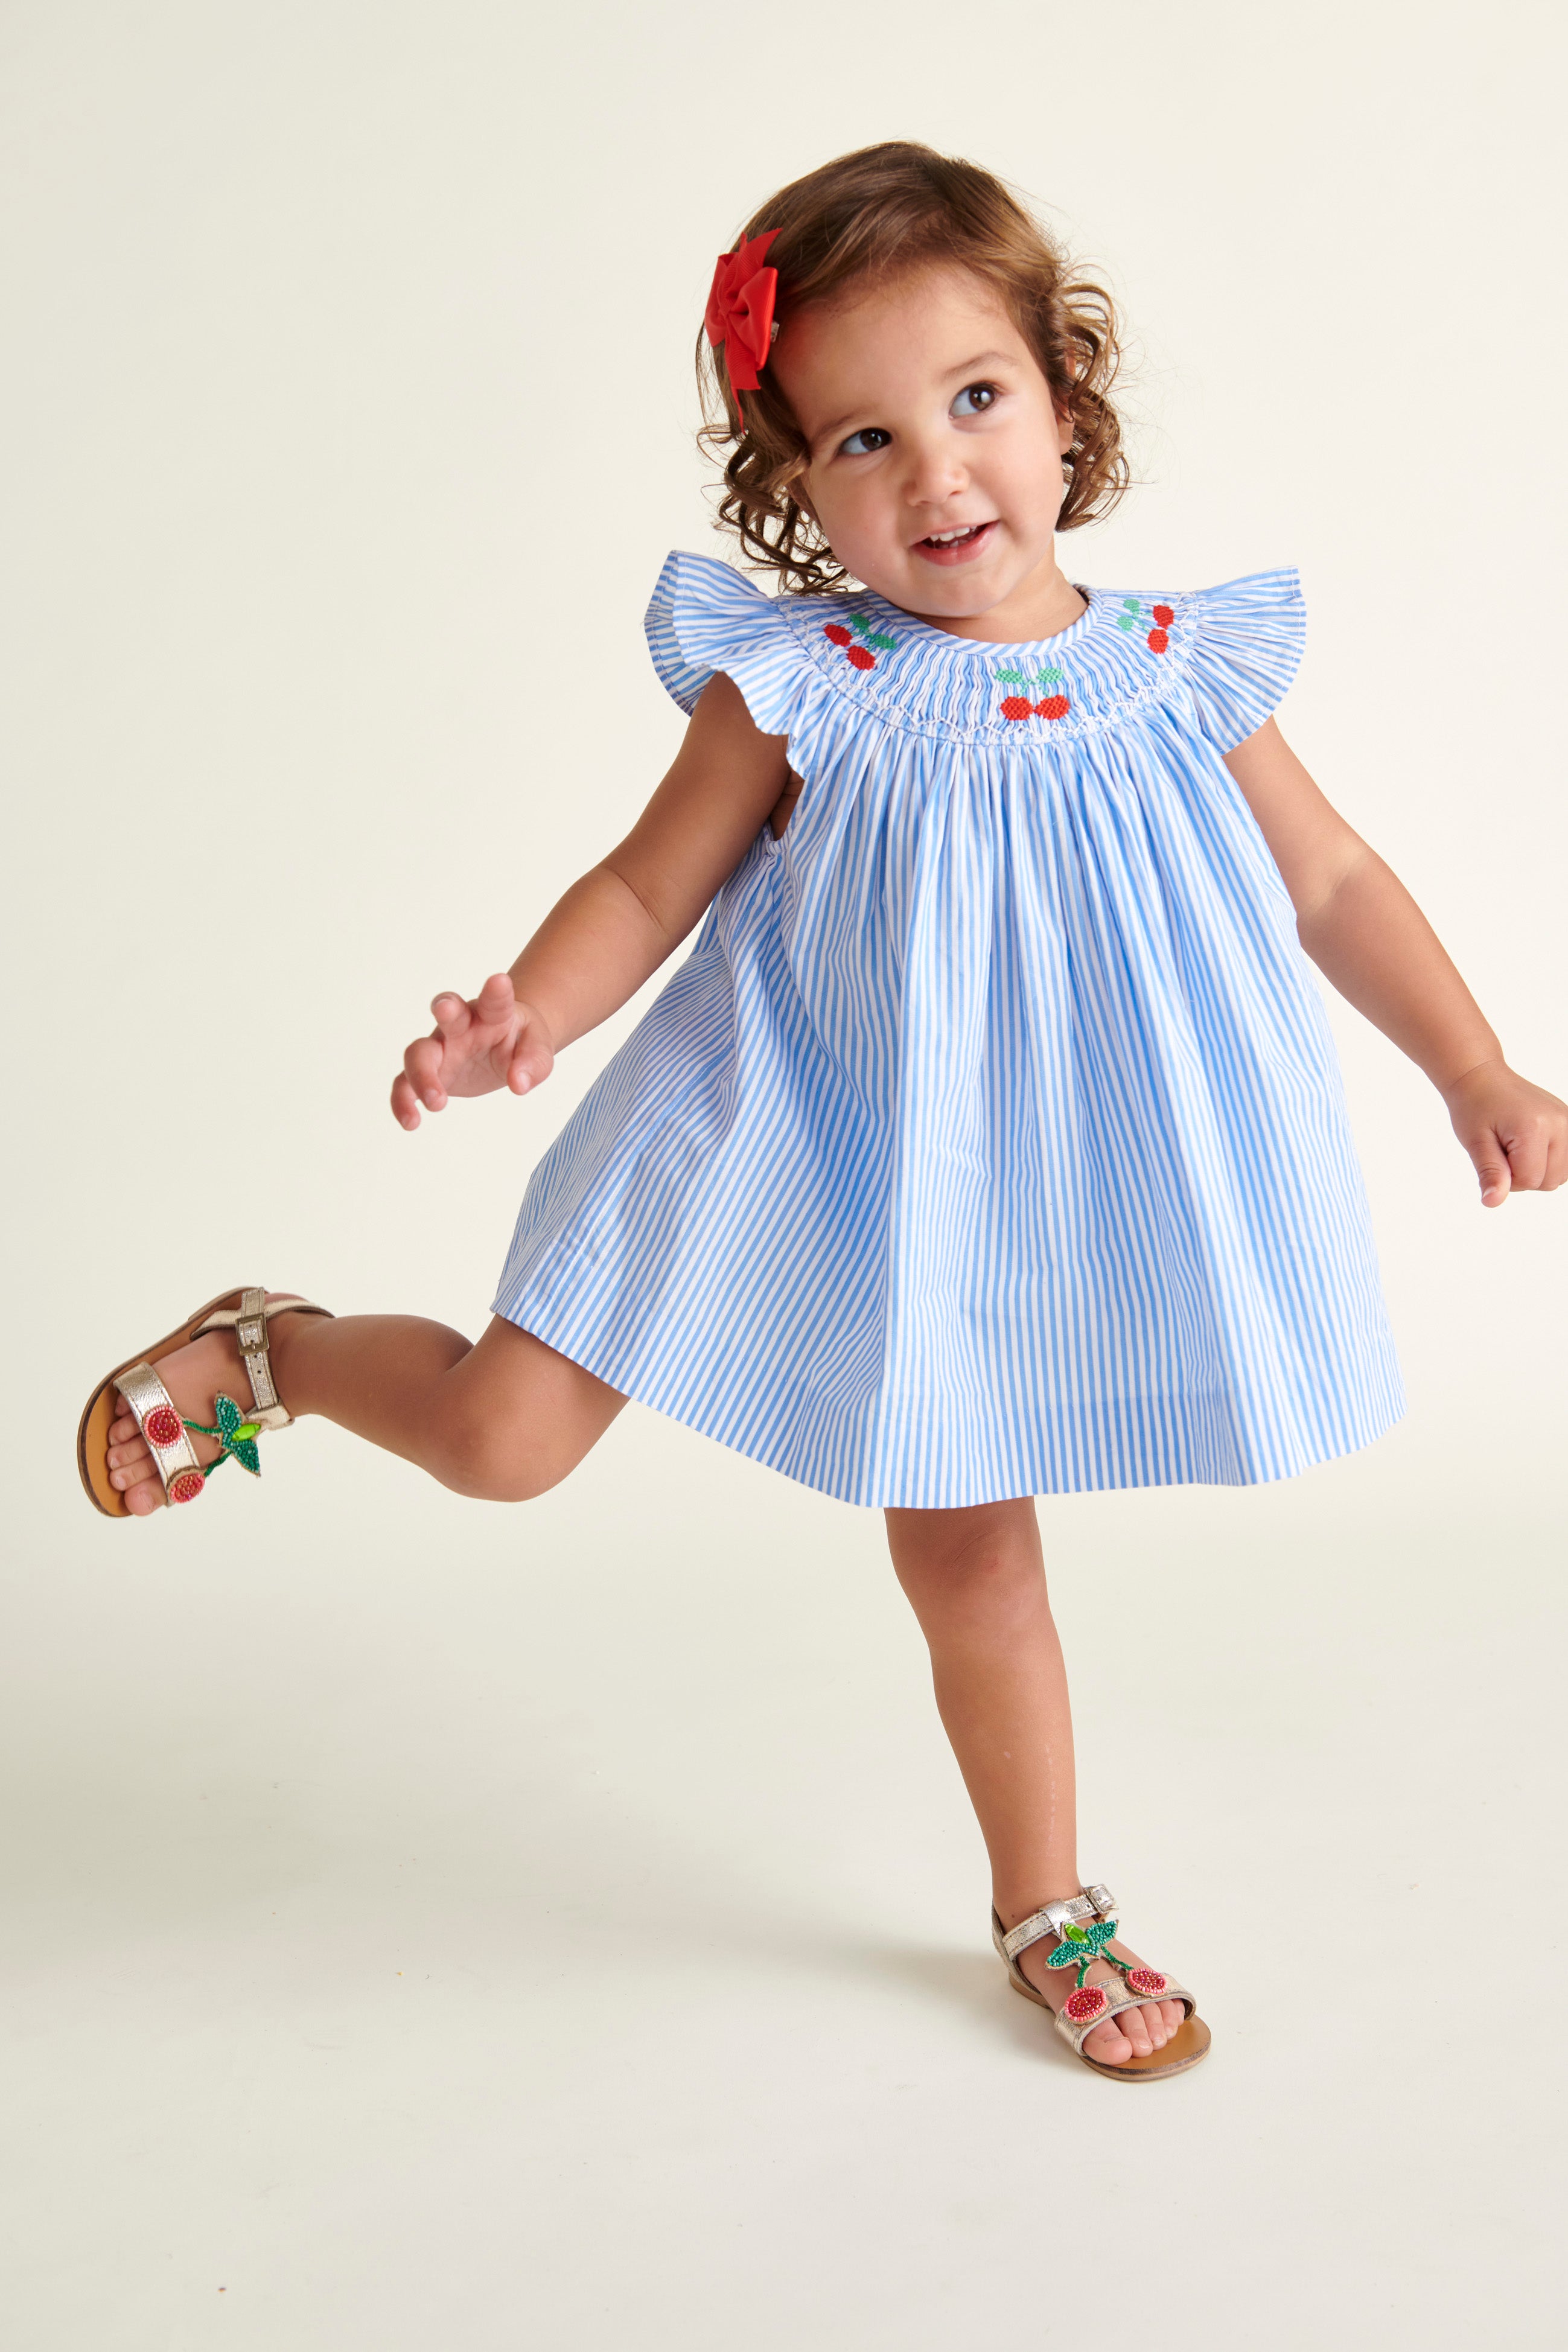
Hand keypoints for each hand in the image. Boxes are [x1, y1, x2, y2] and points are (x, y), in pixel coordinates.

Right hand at [390, 973, 554, 1130]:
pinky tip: (410, 1122)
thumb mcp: (538, 1049)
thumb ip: (533, 1064)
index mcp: (492, 1014)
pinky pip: (405, 1084)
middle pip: (448, 1014)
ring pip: (418, 1053)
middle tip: (445, 1010)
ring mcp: (441, 1048)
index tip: (499, 981)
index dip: (496, 992)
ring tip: (437, 1103)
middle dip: (445, 1010)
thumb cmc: (520, 1041)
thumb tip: (519, 1084)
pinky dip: (403, 1102)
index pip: (494, 1001)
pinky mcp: (430, 1072)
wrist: (506, 1047)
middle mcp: (461, 1025)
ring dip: (422, 1075)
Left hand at [1443, 1058, 1567, 1206]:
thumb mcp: (1475, 1142)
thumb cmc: (1474, 1107)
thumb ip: (1490, 1173)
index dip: (1506, 1178)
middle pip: (1549, 1182)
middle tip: (1502, 1149)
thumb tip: (1493, 1202)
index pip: (1529, 1180)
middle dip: (1522, 1176)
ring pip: (1560, 1176)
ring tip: (1515, 1146)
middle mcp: (1560, 1124)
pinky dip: (1546, 1162)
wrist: (1482, 1077)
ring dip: (1536, 1170)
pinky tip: (1529, 1145)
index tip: (1493, 1154)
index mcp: (1535, 1127)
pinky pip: (1565, 1162)